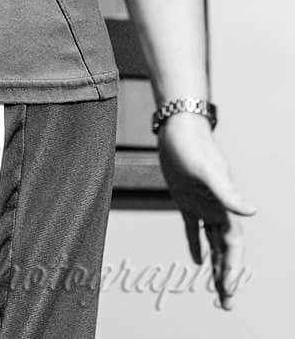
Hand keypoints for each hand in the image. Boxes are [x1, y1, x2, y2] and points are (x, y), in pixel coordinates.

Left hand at [157, 116, 253, 306]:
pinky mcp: (186, 199)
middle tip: (227, 304)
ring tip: (217, 290)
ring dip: (215, 266)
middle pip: (226, 251)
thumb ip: (227, 192)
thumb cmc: (192, 146)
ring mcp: (202, 205)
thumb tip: (252, 211)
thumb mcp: (207, 171)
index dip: (231, 268)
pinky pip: (193, 228)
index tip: (227, 289)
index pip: (232, 246)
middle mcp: (217, 209)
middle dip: (227, 277)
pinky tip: (197, 261)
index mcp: (224, 208)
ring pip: (213, 243)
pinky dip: (196, 245)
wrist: (179, 128)